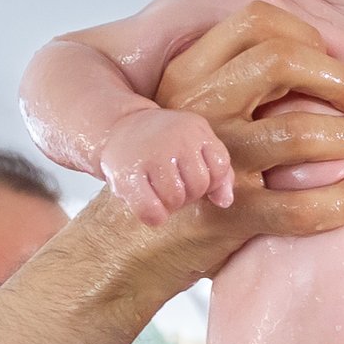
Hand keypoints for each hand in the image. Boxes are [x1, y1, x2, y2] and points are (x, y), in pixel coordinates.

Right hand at [100, 107, 233, 226]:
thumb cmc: (164, 144)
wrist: (119, 127)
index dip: (211, 181)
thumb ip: (220, 172)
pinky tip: (150, 207)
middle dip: (189, 194)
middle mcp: (175, 138)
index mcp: (196, 129)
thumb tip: (225, 202)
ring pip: (175, 198)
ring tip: (160, 192)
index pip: (220, 167)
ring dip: (170, 204)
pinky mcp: (128, 174)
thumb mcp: (196, 145)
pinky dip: (154, 216)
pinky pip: (151, 209)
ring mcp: (151, 155)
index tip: (194, 177)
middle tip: (174, 186)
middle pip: (198, 185)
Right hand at [143, 2, 343, 268]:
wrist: (122, 251)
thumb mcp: (189, 114)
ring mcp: (209, 162)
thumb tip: (312, 60)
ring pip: (299, 132)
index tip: (333, 68)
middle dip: (339, 78)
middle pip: (281, 59)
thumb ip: (234, 85)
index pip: (257, 21)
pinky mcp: (223, 216)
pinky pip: (298, 207)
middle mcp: (195, 109)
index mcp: (188, 76)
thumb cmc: (174, 179)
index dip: (309, 37)